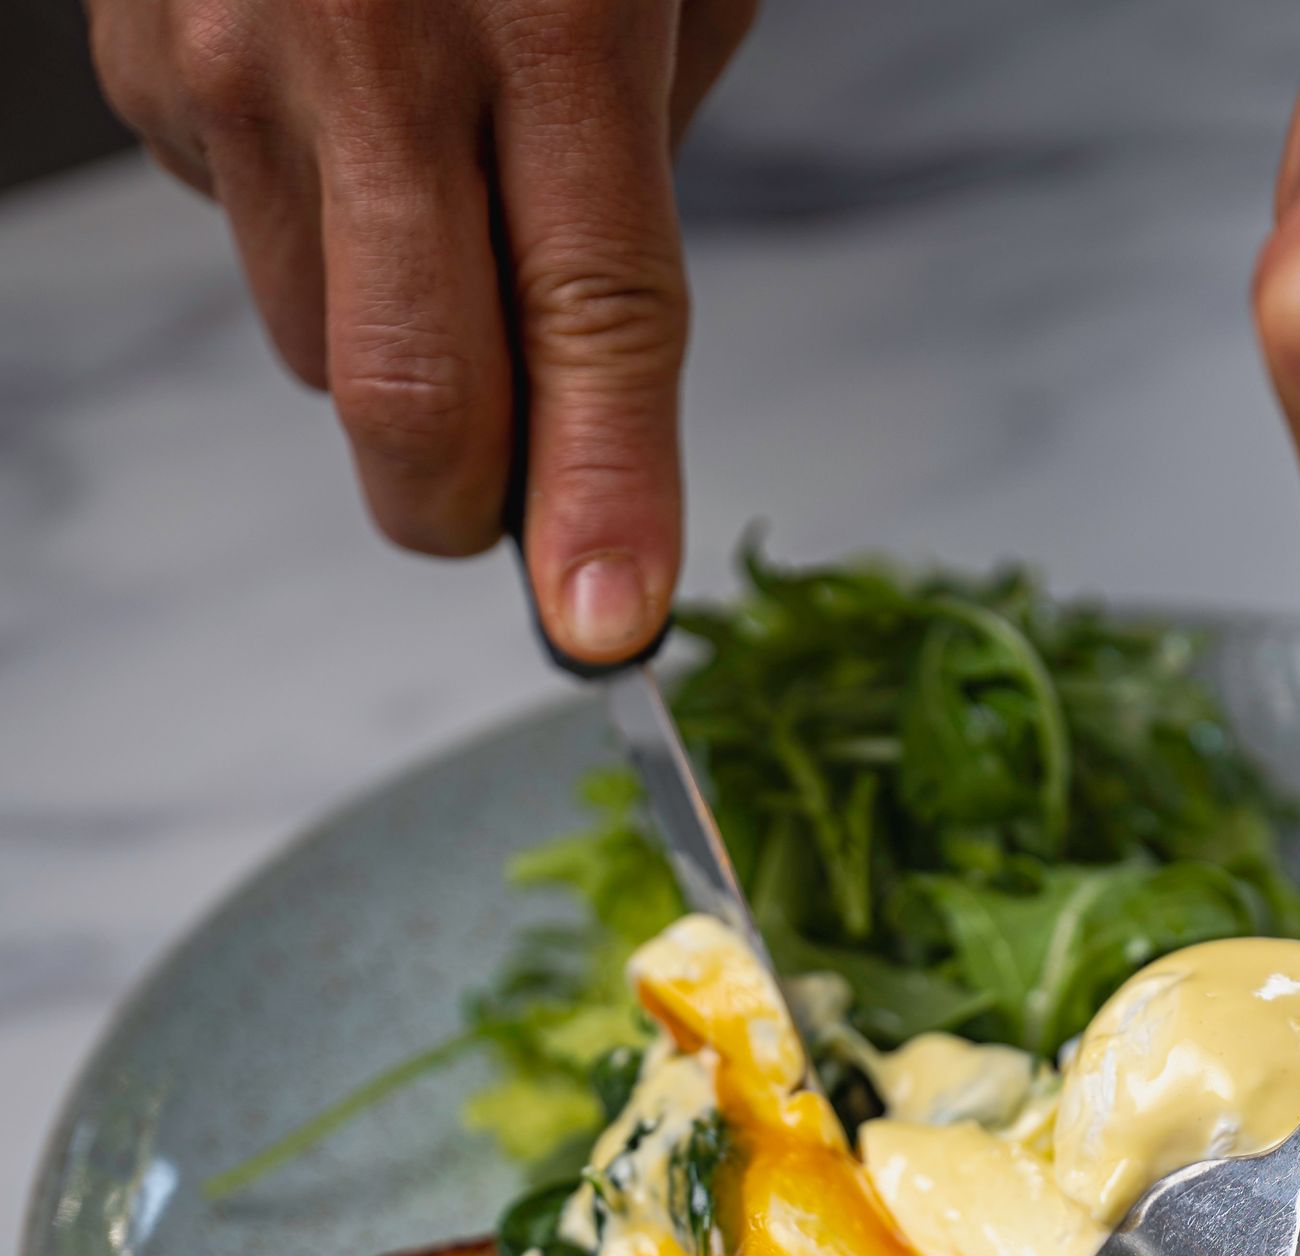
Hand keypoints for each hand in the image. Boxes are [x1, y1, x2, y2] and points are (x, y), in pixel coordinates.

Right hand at [89, 0, 757, 660]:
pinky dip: (308, 220)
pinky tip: (334, 92)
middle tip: (511, 502)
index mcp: (551, 14)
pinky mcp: (138, 69)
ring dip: (392, 339)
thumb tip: (588, 389)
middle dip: (467, 503)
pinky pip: (243, 241)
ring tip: (428, 177)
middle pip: (407, 404)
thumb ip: (639, 158)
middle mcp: (369, 45)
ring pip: (319, 351)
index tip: (609, 628)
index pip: (593, 319)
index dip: (603, 497)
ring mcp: (226, 60)